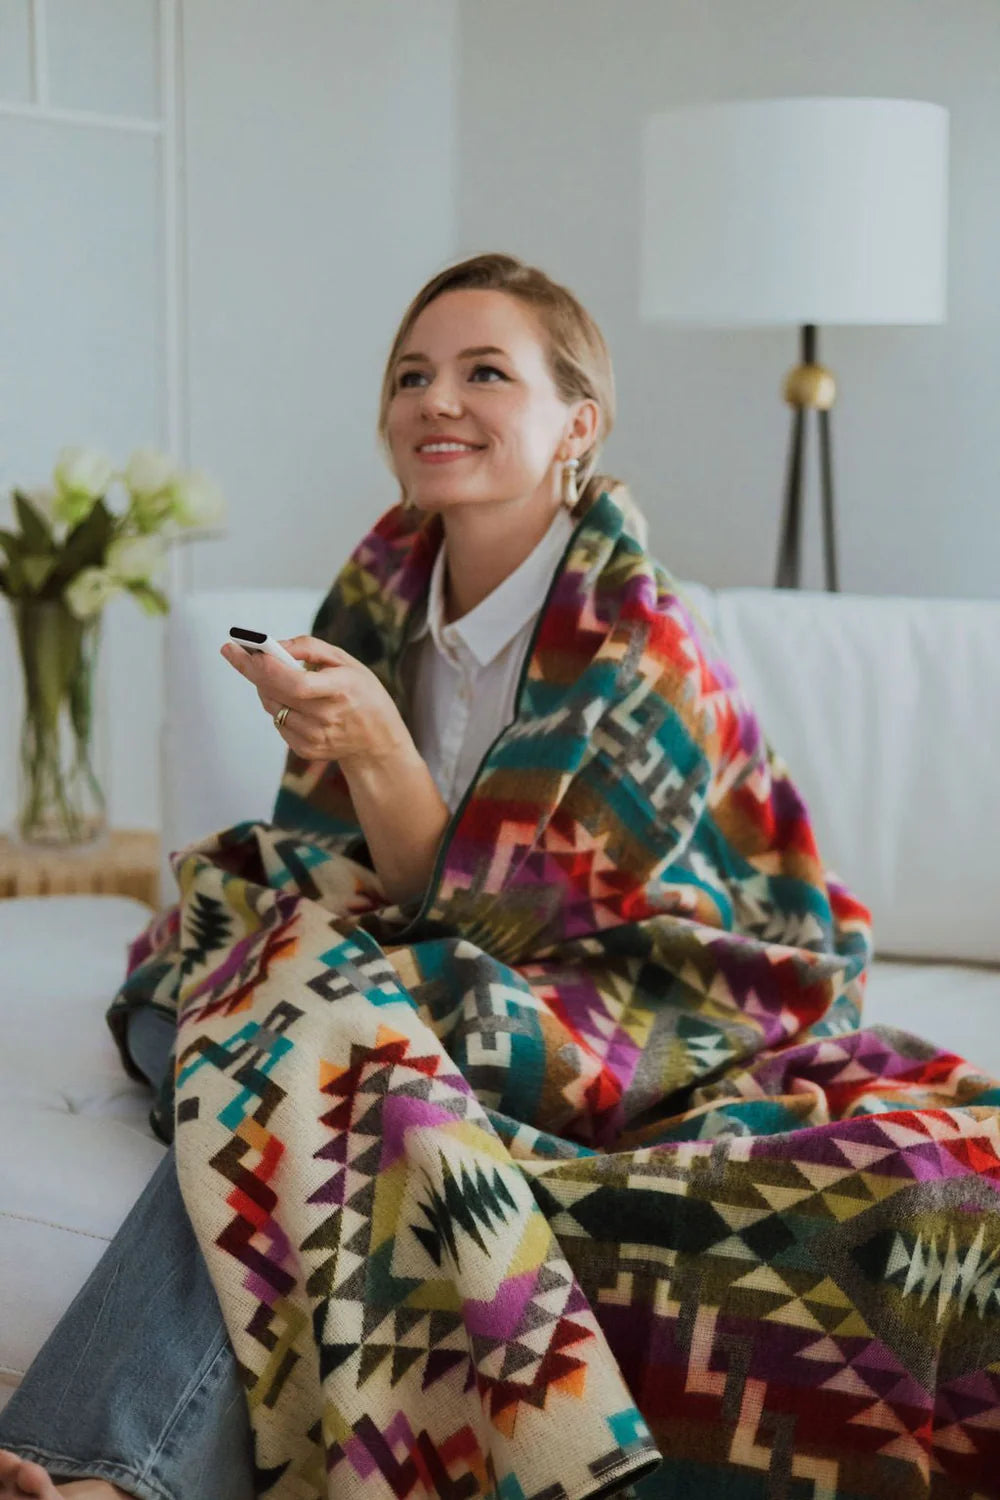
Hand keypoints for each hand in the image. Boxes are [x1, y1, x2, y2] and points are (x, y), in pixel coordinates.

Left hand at [220, 636, 413, 767]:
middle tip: (233, 650)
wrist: (378, 738)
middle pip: (276, 693)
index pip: (296, 683)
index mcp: (341, 689)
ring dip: (265, 687)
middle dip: (251, 669)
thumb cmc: (361, 691)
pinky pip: (278, 722)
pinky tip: (292, 700)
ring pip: (272, 707)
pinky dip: (278, 706)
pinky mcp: (307, 749)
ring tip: (273, 674)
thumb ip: (309, 648)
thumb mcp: (345, 660)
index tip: (243, 650)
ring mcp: (316, 737)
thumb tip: (274, 646)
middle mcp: (327, 717)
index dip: (267, 668)